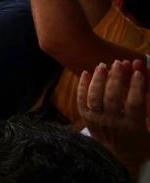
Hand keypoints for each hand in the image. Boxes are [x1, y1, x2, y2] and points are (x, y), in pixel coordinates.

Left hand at [77, 60, 149, 175]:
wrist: (116, 160)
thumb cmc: (138, 145)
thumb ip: (149, 111)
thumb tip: (148, 93)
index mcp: (132, 127)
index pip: (135, 103)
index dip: (137, 86)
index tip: (138, 72)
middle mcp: (113, 123)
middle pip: (112, 96)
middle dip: (116, 78)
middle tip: (119, 63)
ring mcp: (97, 121)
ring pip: (94, 97)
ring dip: (98, 79)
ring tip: (103, 65)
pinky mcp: (86, 119)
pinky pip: (81, 100)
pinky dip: (82, 85)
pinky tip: (86, 73)